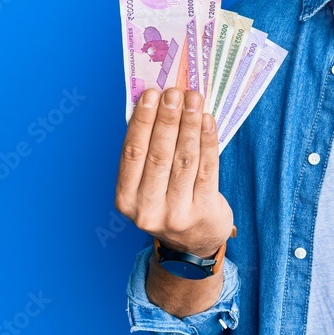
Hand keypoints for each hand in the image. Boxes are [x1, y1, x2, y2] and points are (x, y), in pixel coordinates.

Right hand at [115, 88, 233, 256]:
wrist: (194, 243)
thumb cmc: (169, 200)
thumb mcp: (148, 185)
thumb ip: (149, 151)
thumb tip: (158, 104)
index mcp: (126, 199)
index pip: (132, 154)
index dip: (142, 122)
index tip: (151, 94)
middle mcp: (146, 209)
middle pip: (159, 155)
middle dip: (167, 119)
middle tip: (175, 92)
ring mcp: (175, 214)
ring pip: (184, 160)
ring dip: (189, 125)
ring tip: (194, 99)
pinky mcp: (202, 212)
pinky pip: (206, 170)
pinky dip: (208, 142)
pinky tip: (208, 121)